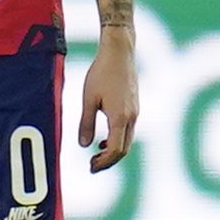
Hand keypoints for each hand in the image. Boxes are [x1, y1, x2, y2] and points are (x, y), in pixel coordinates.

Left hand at [78, 31, 138, 172]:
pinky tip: (104, 139)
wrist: (120, 52)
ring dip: (113, 151)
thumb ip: (86, 123)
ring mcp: (135, 112)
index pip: (115, 150)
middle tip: (91, 166)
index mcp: (120, 118)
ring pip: (127, 140)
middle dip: (108, 161)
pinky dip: (117, 140)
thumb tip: (84, 145)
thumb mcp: (88, 99)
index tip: (91, 167)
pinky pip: (128, 131)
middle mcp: (132, 117)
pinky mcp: (135, 106)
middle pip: (123, 149)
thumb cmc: (102, 72)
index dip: (104, 163)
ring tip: (96, 155)